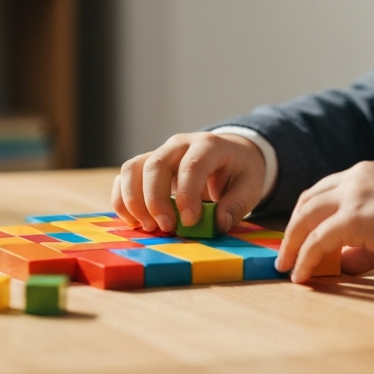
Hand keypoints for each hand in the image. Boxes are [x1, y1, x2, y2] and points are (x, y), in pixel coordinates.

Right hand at [113, 132, 267, 234]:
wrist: (231, 154)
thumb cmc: (239, 170)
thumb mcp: (250, 186)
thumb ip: (236, 205)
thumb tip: (218, 223)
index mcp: (208, 145)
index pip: (192, 165)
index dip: (187, 194)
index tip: (189, 222)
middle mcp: (179, 145)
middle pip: (156, 165)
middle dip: (155, 200)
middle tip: (166, 228)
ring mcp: (160, 153)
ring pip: (133, 168)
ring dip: (134, 201)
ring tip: (149, 227)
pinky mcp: (147, 165)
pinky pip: (125, 177)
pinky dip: (123, 200)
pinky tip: (135, 222)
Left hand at [275, 162, 373, 283]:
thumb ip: (362, 243)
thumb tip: (339, 264)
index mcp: (366, 173)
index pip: (324, 191)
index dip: (307, 215)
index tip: (299, 237)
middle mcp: (356, 177)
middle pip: (309, 201)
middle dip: (293, 229)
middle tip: (286, 254)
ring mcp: (354, 194)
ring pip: (307, 218)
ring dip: (292, 243)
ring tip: (287, 266)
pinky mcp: (355, 217)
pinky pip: (318, 240)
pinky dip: (306, 258)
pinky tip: (302, 276)